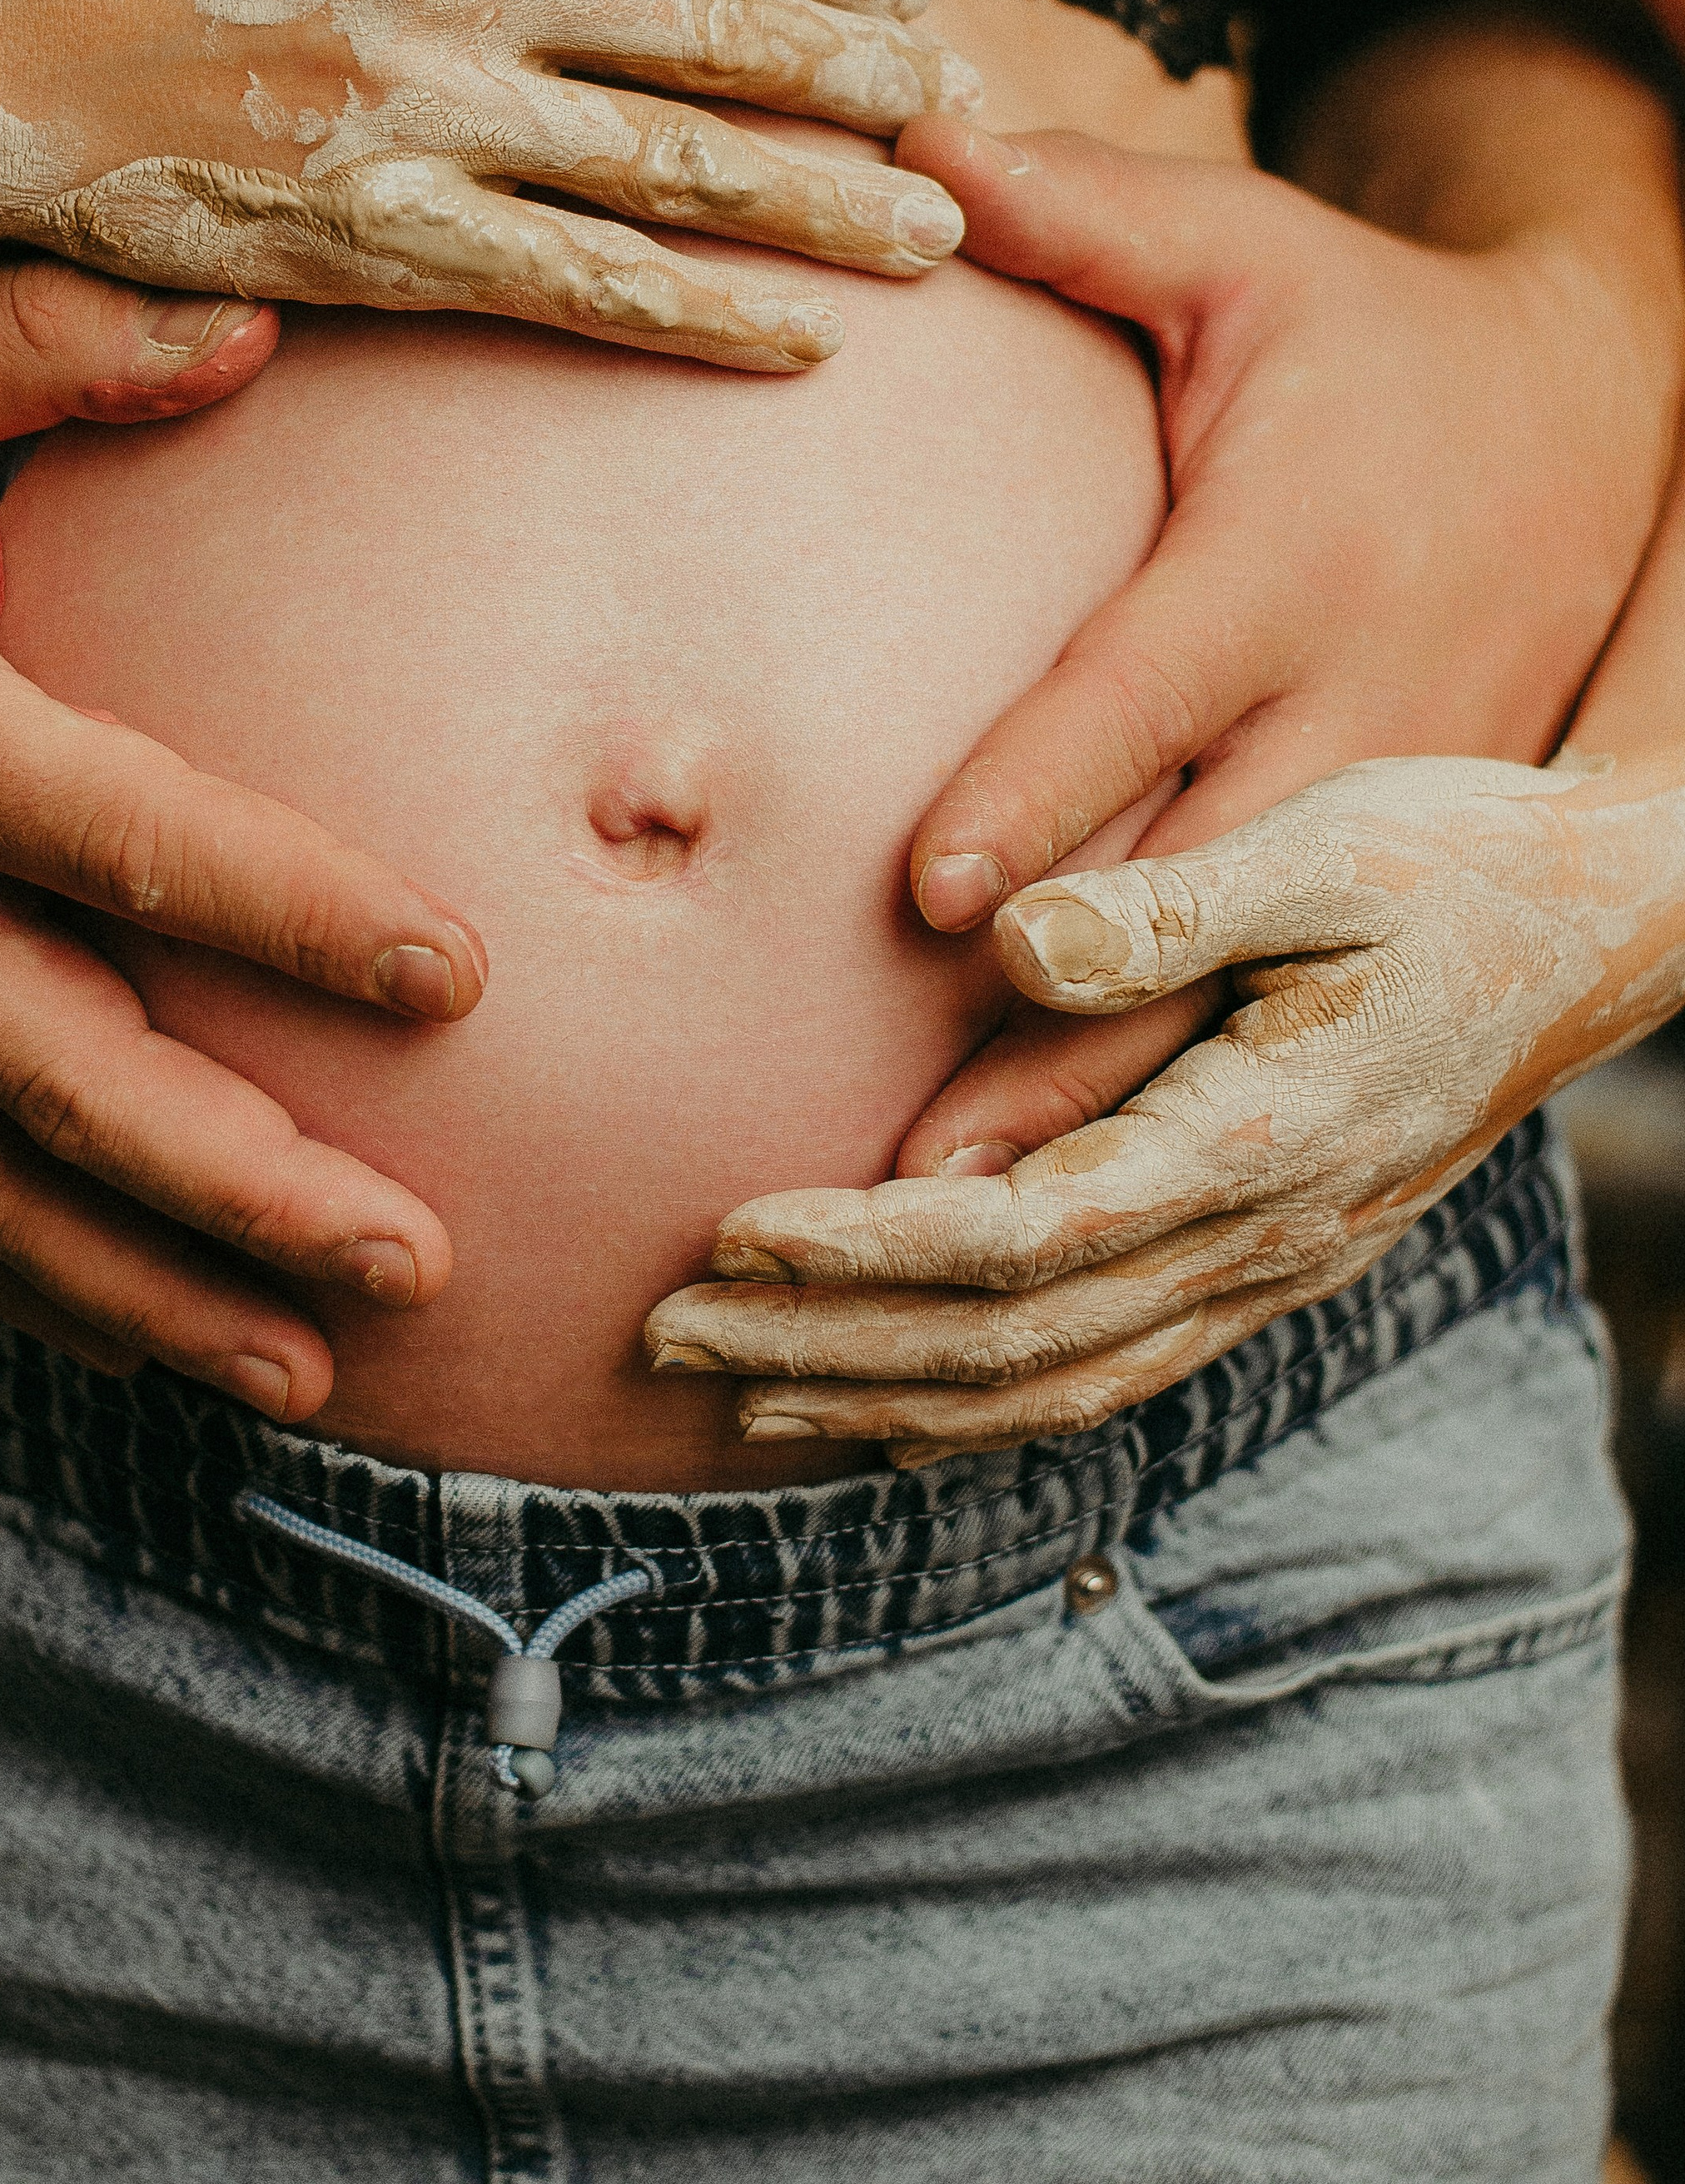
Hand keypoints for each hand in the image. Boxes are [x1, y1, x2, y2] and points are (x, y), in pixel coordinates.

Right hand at [0, 0, 971, 366]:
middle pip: (722, 24)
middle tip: (970, 121)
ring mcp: (418, 103)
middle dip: (867, 77)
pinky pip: (578, 285)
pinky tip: (794, 347)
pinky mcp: (373, 237)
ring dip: (824, 204)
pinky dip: (702, 316)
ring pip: (676, 162)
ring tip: (933, 238)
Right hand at [0, 258, 487, 1417]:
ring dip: (155, 1291)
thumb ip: (44, 333)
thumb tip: (251, 329)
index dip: (296, 915)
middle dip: (247, 1190)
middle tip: (414, 1260)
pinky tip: (148, 1344)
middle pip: (67, 1082)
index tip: (456, 974)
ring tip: (316, 1368)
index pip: (124, 845)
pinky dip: (28, 1289)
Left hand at [644, 749, 1684, 1463]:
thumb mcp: (1327, 851)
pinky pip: (1106, 1372)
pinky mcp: (1265, 1263)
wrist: (1597, 931)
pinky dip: (983, 1404)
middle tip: (665, 1336)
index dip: (865, 1252)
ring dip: (885, 1395)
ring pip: (1053, 1386)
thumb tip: (1011, 940)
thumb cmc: (1456, 864)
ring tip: (739, 1396)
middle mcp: (1256, 1241)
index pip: (1020, 1239)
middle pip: (1011, 1345)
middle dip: (828, 1350)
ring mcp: (1267, 1271)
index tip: (731, 1233)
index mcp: (1256, 1142)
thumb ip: (1170, 909)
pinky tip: (891, 1398)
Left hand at [878, 109, 1682, 1172]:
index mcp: (1296, 565)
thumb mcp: (1248, 251)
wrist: (1599, 427)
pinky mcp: (1412, 879)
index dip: (1045, 790)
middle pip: (1193, 902)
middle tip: (902, 1168)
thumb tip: (903, 124)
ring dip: (1098, 1129)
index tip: (932, 890)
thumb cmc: (1369, 336)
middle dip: (1056, 1037)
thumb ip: (1082, 208)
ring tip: (946, 1244)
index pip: (1152, 692)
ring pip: (1240, 1006)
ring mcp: (1398, 821)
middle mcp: (1358, 714)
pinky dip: (1179, 1132)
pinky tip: (1054, 1233)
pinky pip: (1285, 1028)